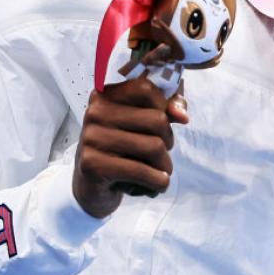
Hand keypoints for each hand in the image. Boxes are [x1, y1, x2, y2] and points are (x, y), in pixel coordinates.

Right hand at [72, 78, 189, 218]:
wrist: (91, 185)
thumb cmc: (121, 150)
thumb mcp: (140, 125)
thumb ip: (166, 110)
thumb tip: (182, 116)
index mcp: (106, 95)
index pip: (146, 89)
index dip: (164, 106)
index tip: (162, 125)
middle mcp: (95, 112)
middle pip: (157, 120)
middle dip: (169, 142)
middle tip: (161, 154)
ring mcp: (92, 137)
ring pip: (154, 147)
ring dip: (165, 166)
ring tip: (160, 172)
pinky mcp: (92, 164)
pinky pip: (141, 171)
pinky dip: (158, 182)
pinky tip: (156, 185)